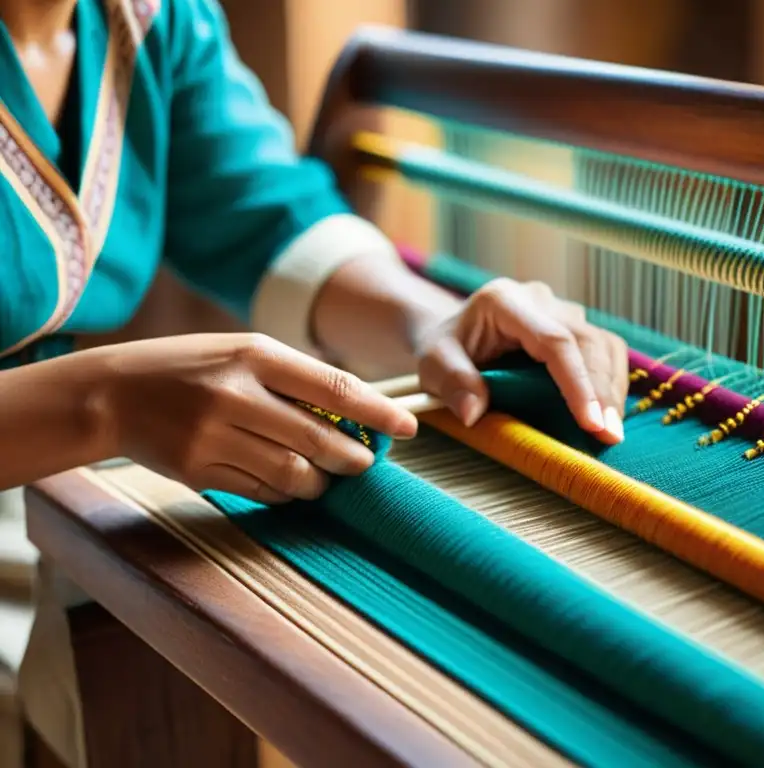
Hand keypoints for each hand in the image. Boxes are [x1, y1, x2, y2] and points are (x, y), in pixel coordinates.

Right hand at [95, 333, 416, 501]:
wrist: (110, 393)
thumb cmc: (190, 367)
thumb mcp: (240, 353)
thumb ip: (292, 379)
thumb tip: (354, 413)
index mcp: (254, 355)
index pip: (333, 387)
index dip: (377, 412)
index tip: (407, 428)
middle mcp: (235, 394)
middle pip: (318, 439)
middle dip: (353, 458)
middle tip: (365, 463)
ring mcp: (213, 435)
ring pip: (292, 473)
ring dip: (320, 482)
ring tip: (325, 478)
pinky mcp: (197, 469)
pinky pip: (260, 491)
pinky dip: (284, 492)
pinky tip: (289, 485)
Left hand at [415, 278, 628, 443]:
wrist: (451, 334)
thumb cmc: (443, 349)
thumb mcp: (432, 365)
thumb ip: (452, 383)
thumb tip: (473, 413)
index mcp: (505, 302)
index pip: (554, 341)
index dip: (577, 382)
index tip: (591, 422)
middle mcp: (540, 300)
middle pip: (588, 341)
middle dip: (603, 391)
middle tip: (608, 438)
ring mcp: (561, 311)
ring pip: (605, 344)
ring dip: (612, 389)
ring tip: (611, 432)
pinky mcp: (574, 327)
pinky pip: (604, 351)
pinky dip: (610, 384)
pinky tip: (606, 415)